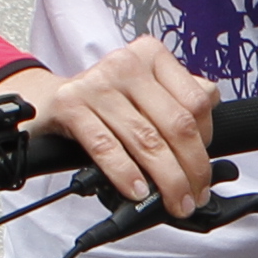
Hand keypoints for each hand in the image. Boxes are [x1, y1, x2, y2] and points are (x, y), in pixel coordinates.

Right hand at [0, 43, 219, 213]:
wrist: (48, 101)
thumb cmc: (105, 103)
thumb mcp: (145, 93)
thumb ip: (179, 102)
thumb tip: (209, 130)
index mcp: (151, 55)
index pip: (197, 101)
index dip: (206, 140)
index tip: (202, 168)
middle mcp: (126, 64)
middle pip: (176, 124)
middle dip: (192, 169)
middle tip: (195, 196)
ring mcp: (97, 83)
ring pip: (146, 140)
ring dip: (166, 180)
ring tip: (175, 202)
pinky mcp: (71, 105)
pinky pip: (106, 146)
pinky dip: (126, 174)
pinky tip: (137, 191)